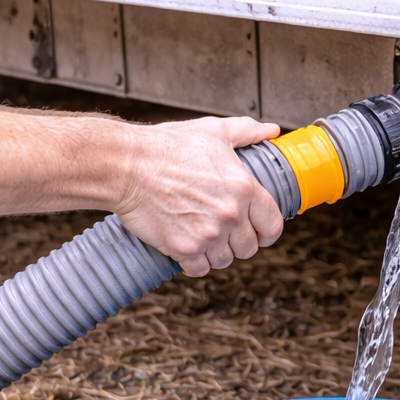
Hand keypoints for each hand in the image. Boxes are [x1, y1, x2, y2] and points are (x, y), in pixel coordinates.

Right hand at [113, 116, 284, 276]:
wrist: (128, 165)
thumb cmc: (167, 147)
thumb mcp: (213, 130)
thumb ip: (247, 131)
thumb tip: (271, 130)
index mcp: (244, 188)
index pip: (272, 226)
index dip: (267, 232)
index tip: (259, 232)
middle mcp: (230, 214)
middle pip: (249, 248)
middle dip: (238, 242)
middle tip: (224, 232)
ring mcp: (207, 234)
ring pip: (225, 261)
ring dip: (216, 253)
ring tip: (204, 238)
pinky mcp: (183, 249)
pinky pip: (200, 269)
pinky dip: (195, 262)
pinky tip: (188, 248)